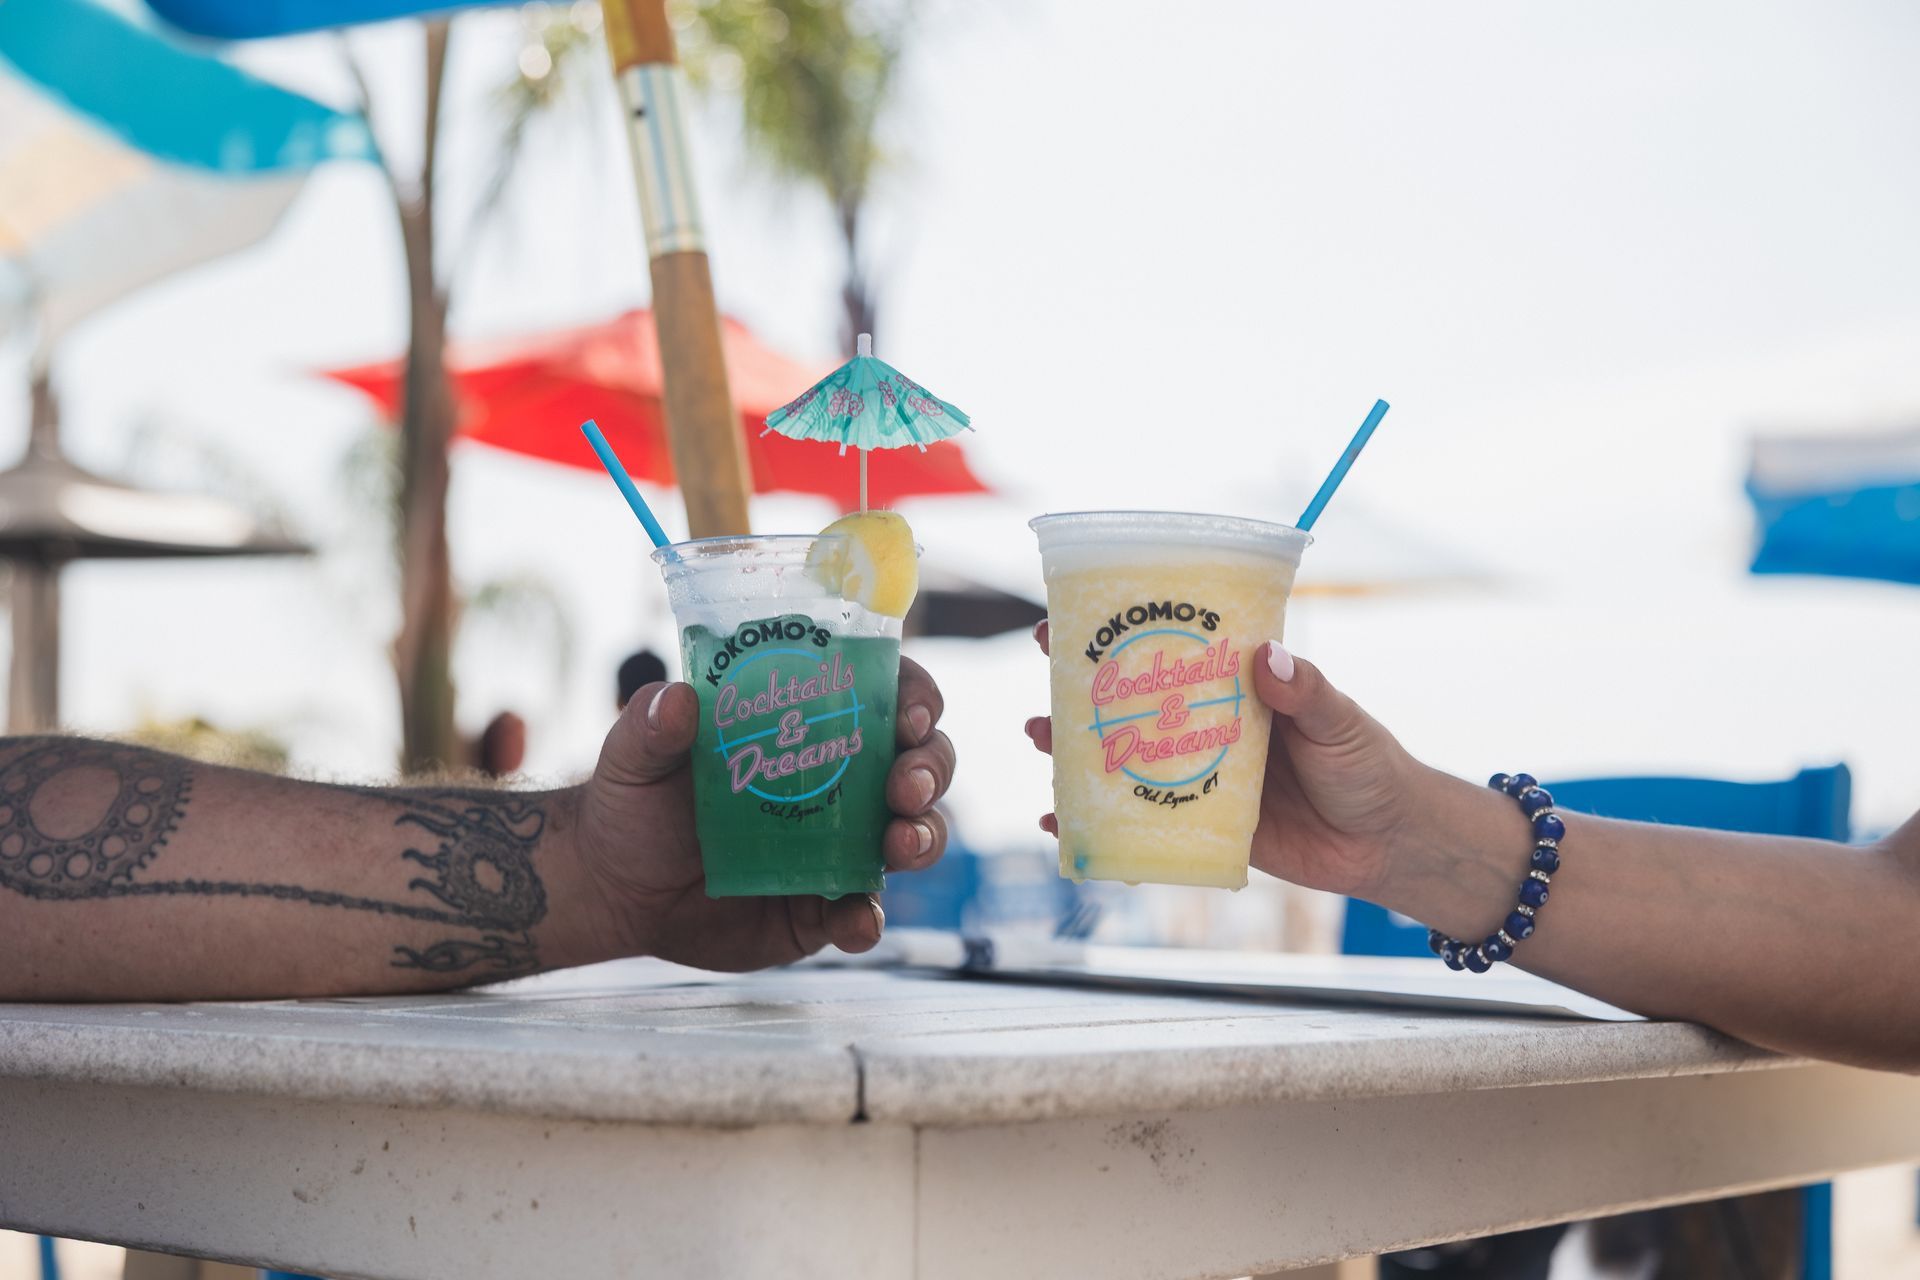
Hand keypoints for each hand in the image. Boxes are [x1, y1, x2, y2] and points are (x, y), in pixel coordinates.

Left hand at [569, 657, 954, 970]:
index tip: (912, 712)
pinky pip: (863, 915)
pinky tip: (854, 920)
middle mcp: (843, 783)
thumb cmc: (637, 802)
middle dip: (930, 769)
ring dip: (923, 837)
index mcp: (813, 727)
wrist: (617, 888)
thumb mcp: (635, 754)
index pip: (886, 695)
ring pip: (912, 837)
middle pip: (920, 764)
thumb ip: (652, 725)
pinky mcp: (823, 910)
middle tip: (907, 784)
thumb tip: (678, 701)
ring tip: (901, 844)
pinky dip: (868, 920)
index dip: (915, 697)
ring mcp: (841, 849)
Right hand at [1025, 622, 1413, 897]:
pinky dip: (1099, 828)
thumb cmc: (1370, 768)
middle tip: (1043, 682)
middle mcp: (1208, 731)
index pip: (1171, 654)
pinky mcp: (1201, 831)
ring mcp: (1199, 781)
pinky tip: (1062, 826)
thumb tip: (1267, 657)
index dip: (1123, 636)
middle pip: (1133, 706)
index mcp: (1235, 690)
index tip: (1074, 620)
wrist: (1388, 844)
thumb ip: (1306, 692)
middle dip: (1079, 694)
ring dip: (1076, 754)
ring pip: (1126, 762)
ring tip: (1040, 740)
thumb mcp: (1340, 721)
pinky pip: (1141, 825)